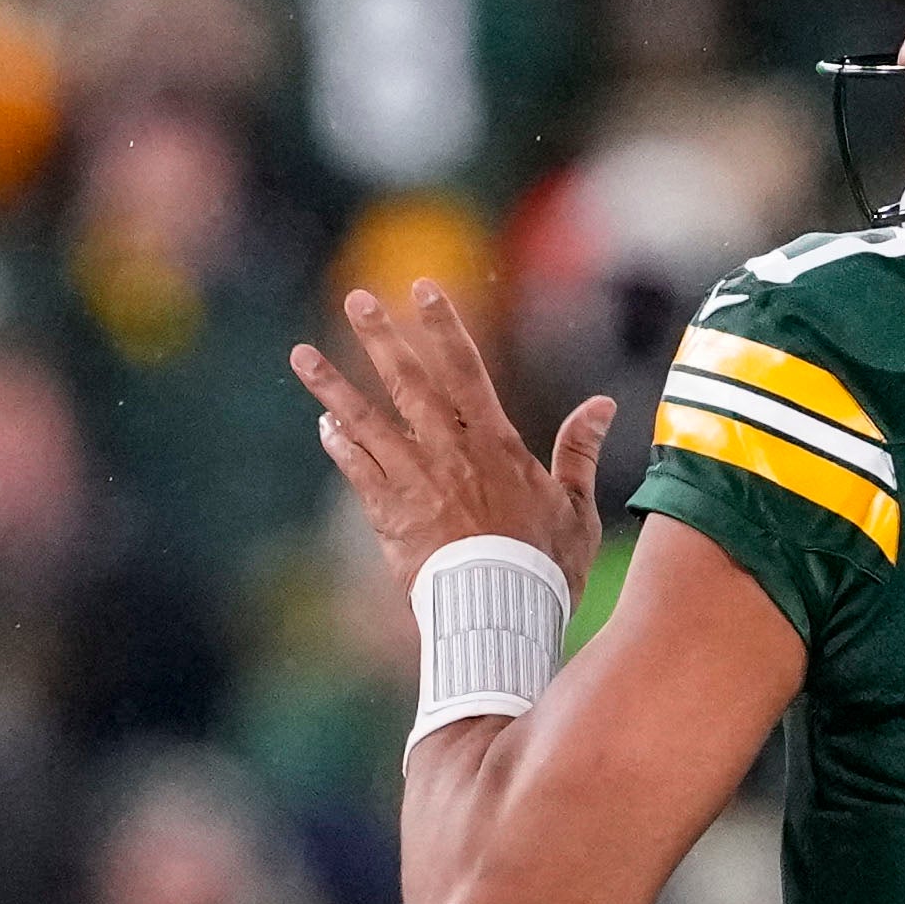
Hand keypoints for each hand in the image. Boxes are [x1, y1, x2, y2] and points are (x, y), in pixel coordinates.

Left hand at [288, 280, 618, 603]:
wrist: (501, 614)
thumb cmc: (545, 567)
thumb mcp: (574, 508)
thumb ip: (579, 451)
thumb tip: (603, 405)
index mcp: (495, 444)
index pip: (466, 368)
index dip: (443, 326)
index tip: (423, 289)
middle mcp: (450, 452)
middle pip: (408, 382)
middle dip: (381, 338)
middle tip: (357, 300)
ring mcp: (415, 481)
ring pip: (366, 421)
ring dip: (332, 386)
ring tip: (301, 355)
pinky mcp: (390, 515)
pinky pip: (357, 469)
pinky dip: (340, 444)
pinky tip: (325, 425)